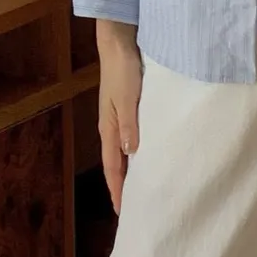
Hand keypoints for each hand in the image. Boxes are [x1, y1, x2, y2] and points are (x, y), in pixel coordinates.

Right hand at [96, 20, 142, 215]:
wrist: (119, 45)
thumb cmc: (123, 71)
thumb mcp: (127, 99)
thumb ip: (130, 125)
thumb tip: (130, 154)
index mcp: (109, 129)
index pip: (113, 167)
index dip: (118, 190)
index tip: (123, 212)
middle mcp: (112, 128)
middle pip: (116, 165)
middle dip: (122, 187)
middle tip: (134, 208)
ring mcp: (120, 120)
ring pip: (124, 154)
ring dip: (130, 173)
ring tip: (141, 190)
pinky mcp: (128, 111)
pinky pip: (131, 140)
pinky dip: (136, 155)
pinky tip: (147, 158)